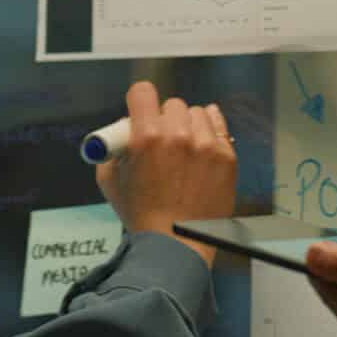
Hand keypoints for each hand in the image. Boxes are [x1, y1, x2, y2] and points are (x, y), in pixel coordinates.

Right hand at [94, 80, 236, 261]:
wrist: (175, 245)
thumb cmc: (140, 215)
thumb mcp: (110, 179)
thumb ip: (114, 147)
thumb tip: (125, 129)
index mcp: (146, 136)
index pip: (143, 92)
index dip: (139, 102)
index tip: (141, 112)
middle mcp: (178, 135)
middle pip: (172, 104)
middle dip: (164, 119)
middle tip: (163, 140)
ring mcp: (206, 145)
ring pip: (197, 113)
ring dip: (188, 125)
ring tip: (184, 149)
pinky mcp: (227, 157)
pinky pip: (218, 127)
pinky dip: (209, 132)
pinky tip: (202, 144)